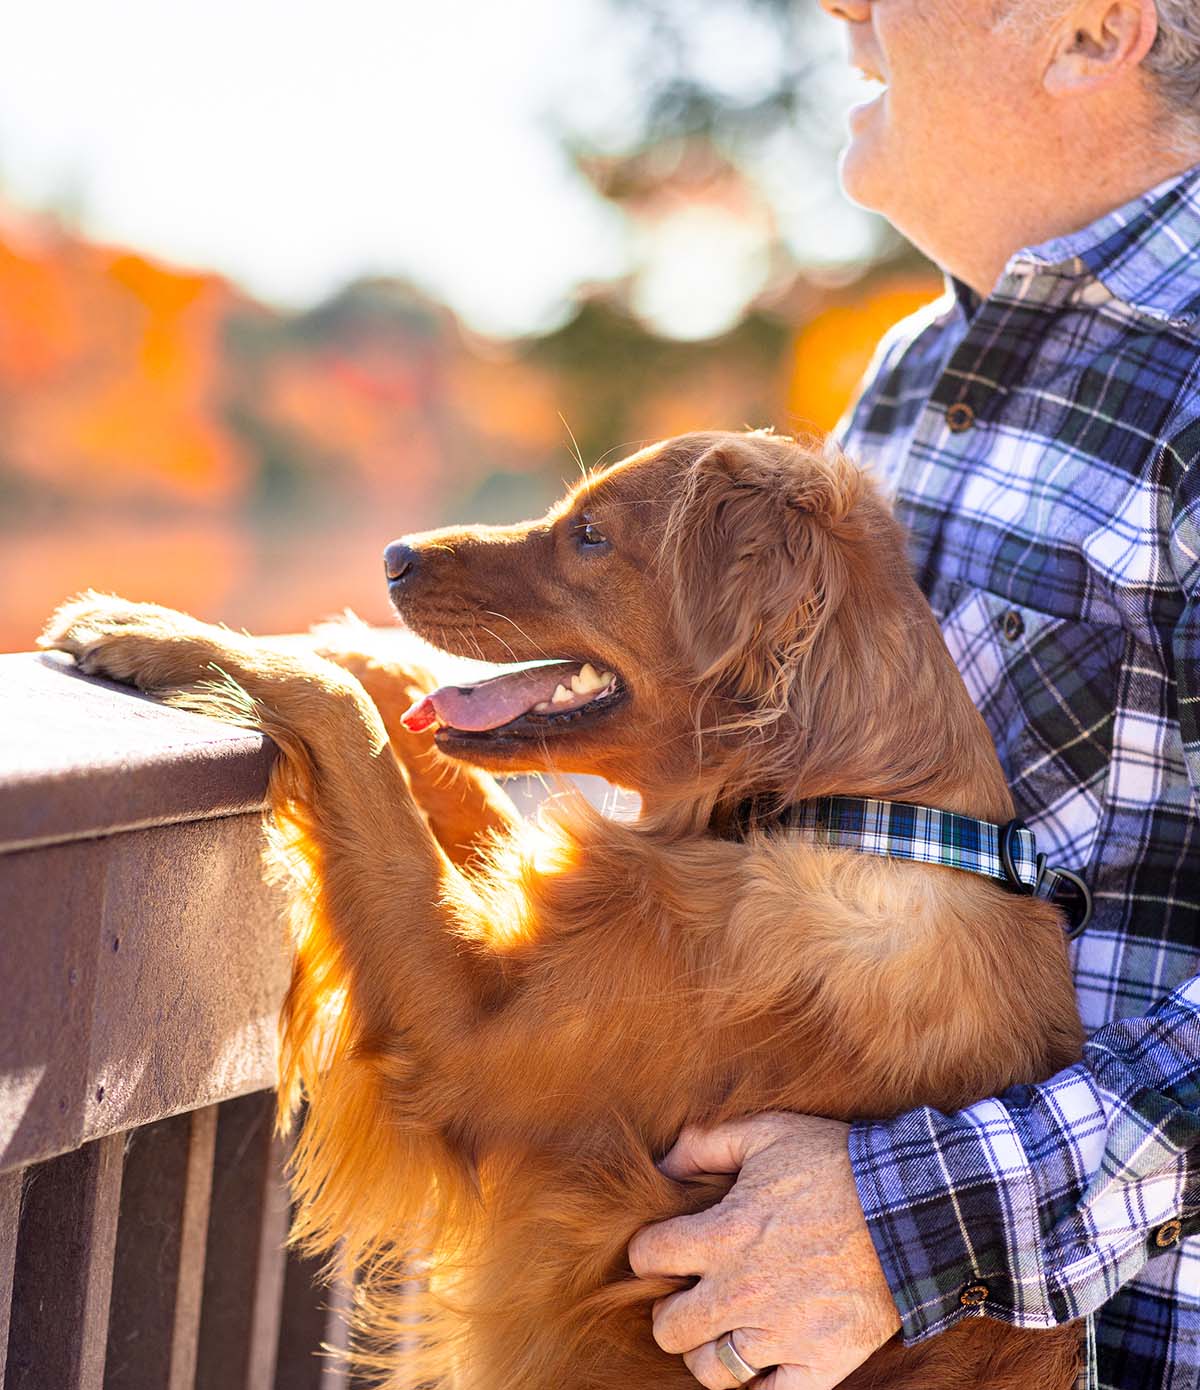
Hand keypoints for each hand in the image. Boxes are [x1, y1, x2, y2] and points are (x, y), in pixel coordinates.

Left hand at [628, 1113, 900, 1389]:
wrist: (912, 1205)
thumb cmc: (836, 1164)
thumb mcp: (768, 1132)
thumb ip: (706, 1144)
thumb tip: (663, 1165)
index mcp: (723, 1234)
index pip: (649, 1256)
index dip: (649, 1252)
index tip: (665, 1250)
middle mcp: (742, 1292)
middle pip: (669, 1328)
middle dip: (672, 1311)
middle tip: (692, 1295)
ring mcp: (781, 1334)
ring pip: (712, 1370)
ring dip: (708, 1351)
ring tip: (723, 1330)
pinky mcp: (821, 1364)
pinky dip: (762, 1386)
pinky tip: (763, 1364)